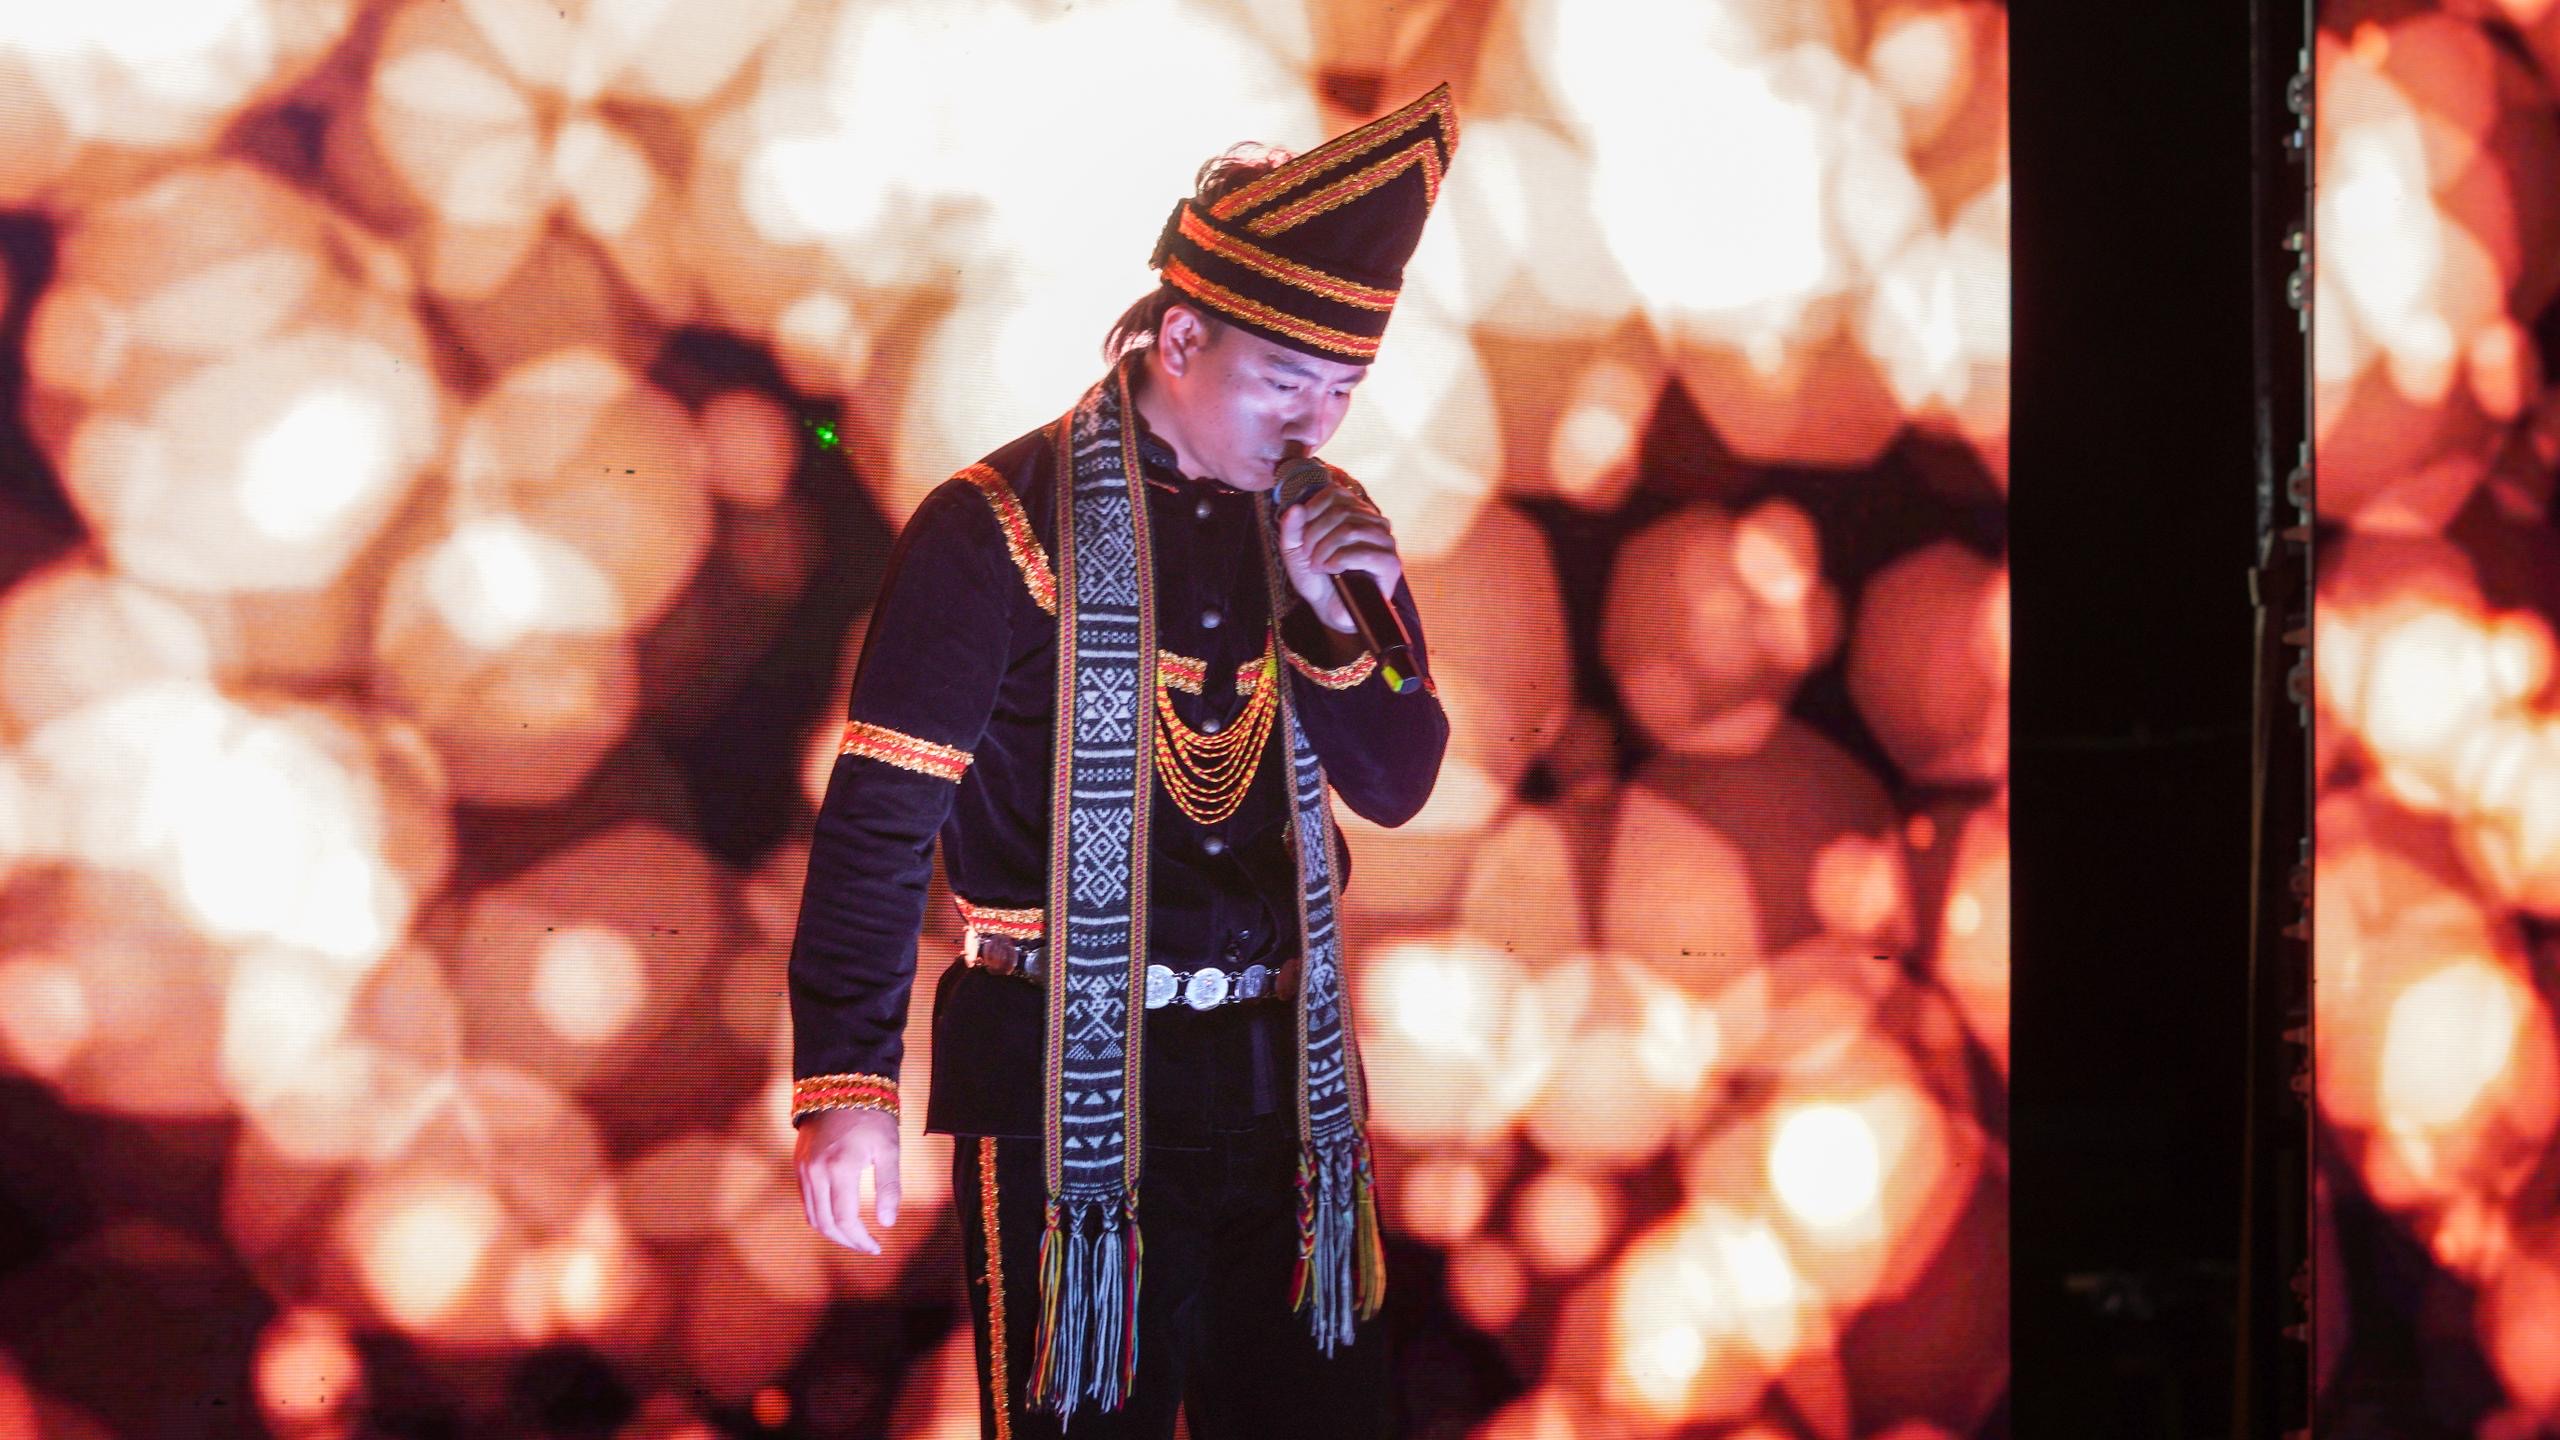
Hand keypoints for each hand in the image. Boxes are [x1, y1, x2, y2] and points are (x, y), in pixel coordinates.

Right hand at [794, 1107, 899, 1254]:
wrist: (841, 1085)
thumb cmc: (872, 1116)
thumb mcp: (888, 1149)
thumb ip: (889, 1187)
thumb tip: (888, 1223)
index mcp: (840, 1168)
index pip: (845, 1219)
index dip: (860, 1239)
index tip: (877, 1247)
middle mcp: (816, 1172)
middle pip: (825, 1223)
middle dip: (846, 1241)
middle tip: (867, 1247)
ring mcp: (804, 1169)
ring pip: (812, 1215)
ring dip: (832, 1232)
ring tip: (855, 1237)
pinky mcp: (799, 1164)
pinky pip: (806, 1201)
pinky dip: (821, 1216)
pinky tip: (839, 1218)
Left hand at [1276, 462, 1401, 633]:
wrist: (1331, 608)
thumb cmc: (1316, 576)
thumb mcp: (1295, 550)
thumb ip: (1291, 528)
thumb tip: (1296, 508)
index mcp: (1356, 511)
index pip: (1334, 493)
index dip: (1311, 512)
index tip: (1301, 537)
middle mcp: (1375, 521)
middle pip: (1340, 512)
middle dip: (1315, 535)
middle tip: (1307, 556)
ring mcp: (1386, 541)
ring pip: (1350, 530)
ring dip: (1325, 549)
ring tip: (1318, 565)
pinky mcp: (1391, 564)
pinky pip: (1363, 553)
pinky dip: (1339, 561)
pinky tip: (1331, 570)